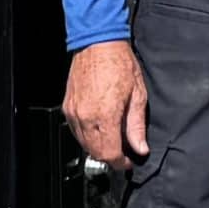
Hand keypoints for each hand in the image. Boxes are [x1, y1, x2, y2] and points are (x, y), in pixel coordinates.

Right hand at [61, 37, 147, 163]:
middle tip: (124, 154)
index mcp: (106, 115)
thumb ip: (137, 126)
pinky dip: (87, 137)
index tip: (129, 163)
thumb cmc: (119, 63)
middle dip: (110, 158)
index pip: (110, 153)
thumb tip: (140, 148)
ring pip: (84, 144)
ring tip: (113, 142)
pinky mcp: (68, 107)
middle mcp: (86, 117)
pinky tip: (99, 130)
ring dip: (98, 148)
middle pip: (96, 152)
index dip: (121, 163)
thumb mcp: (138, 95)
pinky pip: (76, 131)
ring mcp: (74, 112)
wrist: (98, 44)